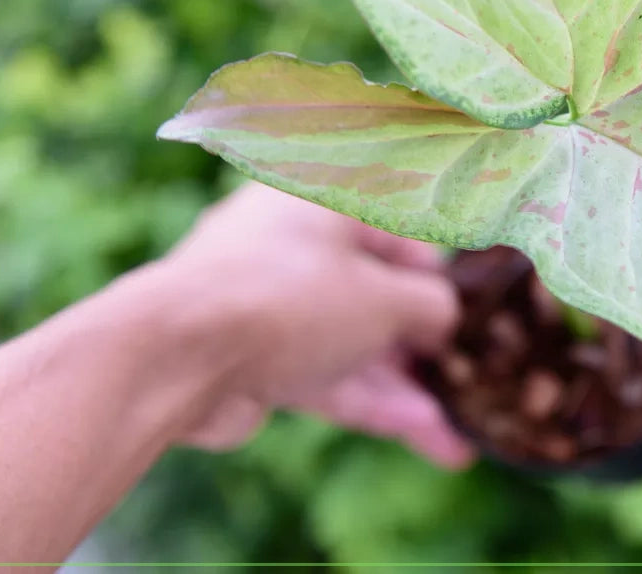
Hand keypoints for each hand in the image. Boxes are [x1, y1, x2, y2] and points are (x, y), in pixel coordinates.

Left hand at [154, 182, 473, 467]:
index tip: (466, 321)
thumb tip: (444, 317)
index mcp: (324, 202)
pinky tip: (425, 440)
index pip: (397, 232)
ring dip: (403, 390)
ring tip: (454, 440)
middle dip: (423, 349)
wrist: (175, 358)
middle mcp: (295, 244)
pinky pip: (325, 375)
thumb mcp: (384, 298)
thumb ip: (429, 306)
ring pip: (352, 344)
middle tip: (464, 386)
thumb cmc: (288, 299)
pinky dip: (370, 403)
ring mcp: (272, 304)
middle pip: (375, 296)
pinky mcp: (256, 357)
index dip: (437, 280)